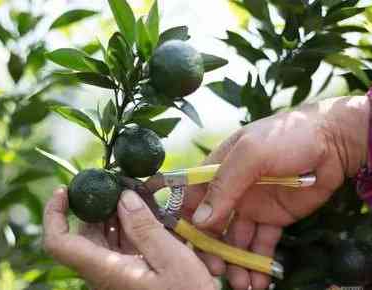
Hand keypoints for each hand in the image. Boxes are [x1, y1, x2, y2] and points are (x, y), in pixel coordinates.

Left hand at [43, 188, 215, 289]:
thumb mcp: (172, 260)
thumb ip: (146, 228)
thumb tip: (124, 197)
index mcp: (105, 270)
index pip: (59, 243)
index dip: (54, 214)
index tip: (64, 190)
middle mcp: (104, 272)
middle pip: (84, 233)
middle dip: (99, 206)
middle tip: (122, 184)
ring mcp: (116, 273)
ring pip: (104, 237)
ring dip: (118, 214)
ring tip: (142, 196)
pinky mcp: (130, 274)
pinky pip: (121, 245)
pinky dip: (132, 227)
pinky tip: (151, 216)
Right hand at [182, 96, 368, 289]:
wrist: (333, 141)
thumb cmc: (286, 135)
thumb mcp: (251, 153)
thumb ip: (224, 184)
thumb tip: (201, 220)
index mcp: (217, 170)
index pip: (191, 198)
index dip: (185, 221)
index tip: (185, 245)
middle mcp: (230, 191)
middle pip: (211, 225)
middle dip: (211, 249)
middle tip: (216, 270)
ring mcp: (252, 206)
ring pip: (235, 240)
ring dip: (234, 262)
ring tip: (240, 283)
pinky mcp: (273, 218)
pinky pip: (262, 244)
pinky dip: (259, 262)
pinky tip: (259, 280)